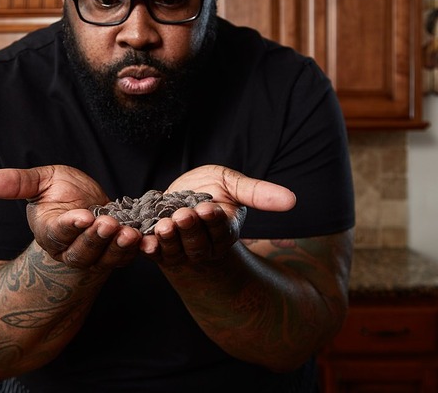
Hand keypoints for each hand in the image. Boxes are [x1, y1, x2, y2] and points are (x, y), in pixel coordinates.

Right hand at [0, 165, 142, 269]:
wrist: (88, 203)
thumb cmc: (62, 191)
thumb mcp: (41, 181)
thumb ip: (14, 183)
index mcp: (51, 233)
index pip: (59, 233)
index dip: (70, 227)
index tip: (82, 217)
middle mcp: (73, 249)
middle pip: (83, 252)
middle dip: (96, 239)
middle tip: (108, 224)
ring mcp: (98, 255)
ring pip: (107, 258)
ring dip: (119, 248)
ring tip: (130, 233)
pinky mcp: (119, 254)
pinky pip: (130, 257)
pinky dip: (141, 251)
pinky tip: (151, 241)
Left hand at [141, 165, 295, 266]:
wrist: (178, 196)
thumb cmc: (210, 189)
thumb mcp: (233, 184)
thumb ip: (258, 193)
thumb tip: (293, 200)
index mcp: (225, 232)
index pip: (222, 230)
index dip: (215, 222)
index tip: (209, 209)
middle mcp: (204, 246)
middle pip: (199, 243)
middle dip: (191, 230)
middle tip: (183, 216)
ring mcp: (180, 250)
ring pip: (177, 251)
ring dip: (170, 239)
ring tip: (165, 225)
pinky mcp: (159, 250)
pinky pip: (154, 253)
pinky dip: (149, 249)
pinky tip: (144, 242)